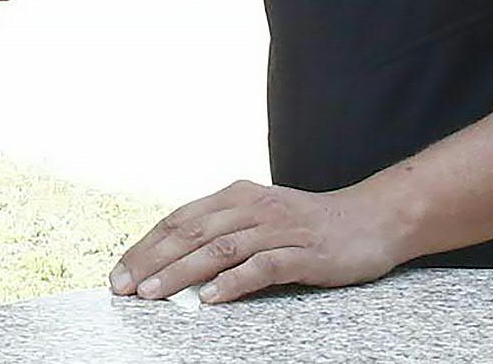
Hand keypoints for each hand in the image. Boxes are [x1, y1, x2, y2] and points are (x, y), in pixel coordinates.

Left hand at [111, 180, 403, 304]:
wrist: (372, 219)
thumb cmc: (308, 223)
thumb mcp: (259, 217)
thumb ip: (223, 230)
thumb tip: (173, 258)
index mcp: (235, 195)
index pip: (179, 219)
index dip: (146, 245)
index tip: (120, 270)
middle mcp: (252, 207)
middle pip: (191, 233)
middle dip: (151, 261)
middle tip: (124, 286)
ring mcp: (278, 228)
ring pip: (219, 249)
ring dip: (181, 272)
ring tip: (154, 294)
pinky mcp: (304, 252)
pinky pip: (262, 266)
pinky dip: (232, 282)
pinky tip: (210, 298)